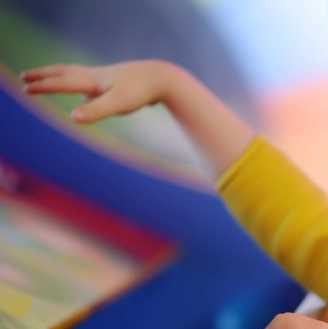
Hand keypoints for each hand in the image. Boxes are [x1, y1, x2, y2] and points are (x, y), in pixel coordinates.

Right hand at [20, 60, 176, 123]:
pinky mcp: (117, 82)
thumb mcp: (118, 104)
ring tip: (51, 80)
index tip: (25, 88)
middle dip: (44, 76)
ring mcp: (107, 78)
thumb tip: (72, 118)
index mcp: (93, 81)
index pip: (61, 83)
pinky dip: (82, 82)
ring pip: (78, 75)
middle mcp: (96, 76)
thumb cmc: (141, 91)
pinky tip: (89, 93)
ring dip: (61, 76)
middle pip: (64, 73)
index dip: (43, 86)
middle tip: (25, 77)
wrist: (163, 78)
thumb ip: (95, 110)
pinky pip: (93, 81)